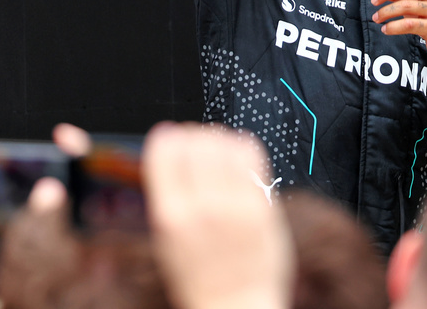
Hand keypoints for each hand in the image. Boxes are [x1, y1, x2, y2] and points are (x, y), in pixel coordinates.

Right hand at [144, 123, 291, 308]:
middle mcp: (203, 206)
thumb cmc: (198, 277)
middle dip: (193, 135)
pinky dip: (242, 146)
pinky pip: (253, 155)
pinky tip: (238, 157)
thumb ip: (166, 196)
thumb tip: (166, 156)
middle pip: (197, 139)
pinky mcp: (262, 205)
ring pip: (225, 142)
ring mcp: (236, 205)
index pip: (166, 148)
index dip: (167, 136)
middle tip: (195, 144)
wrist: (235, 305)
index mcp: (171, 215)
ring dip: (218, 138)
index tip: (170, 139)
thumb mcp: (164, 238)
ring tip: (217, 150)